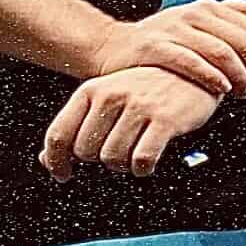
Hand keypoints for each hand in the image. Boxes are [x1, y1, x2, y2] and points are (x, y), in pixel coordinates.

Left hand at [41, 65, 226, 179]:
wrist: (198, 71)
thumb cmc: (149, 90)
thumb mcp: (108, 100)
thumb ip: (77, 127)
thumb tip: (46, 160)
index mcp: (91, 90)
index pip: (59, 134)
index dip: (56, 161)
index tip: (62, 174)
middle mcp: (112, 96)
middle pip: (86, 152)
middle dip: (99, 160)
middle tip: (117, 152)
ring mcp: (140, 106)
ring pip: (113, 159)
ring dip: (123, 165)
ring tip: (135, 154)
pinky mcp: (166, 119)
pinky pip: (142, 159)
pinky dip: (143, 169)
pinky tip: (147, 163)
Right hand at [97, 0, 245, 98]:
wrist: (111, 47)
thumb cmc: (160, 40)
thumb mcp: (195, 22)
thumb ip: (229, 13)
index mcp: (208, 8)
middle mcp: (193, 14)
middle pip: (244, 42)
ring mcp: (174, 30)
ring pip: (223, 53)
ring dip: (239, 77)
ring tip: (242, 93)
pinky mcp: (155, 47)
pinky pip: (192, 63)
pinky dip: (212, 77)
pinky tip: (222, 89)